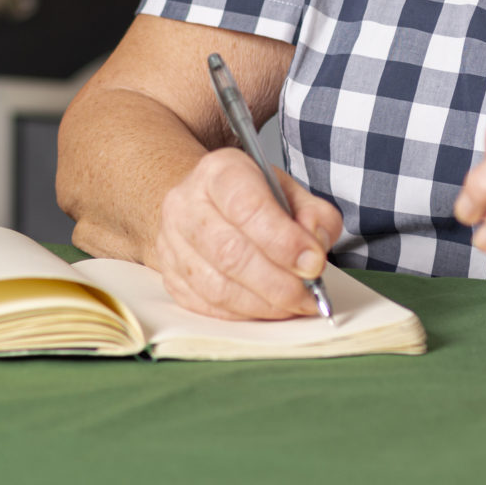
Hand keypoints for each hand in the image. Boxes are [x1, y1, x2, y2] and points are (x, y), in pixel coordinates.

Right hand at [152, 148, 343, 320]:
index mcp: (219, 172)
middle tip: (310, 294)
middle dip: (278, 282)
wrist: (205, 204)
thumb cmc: (250, 198)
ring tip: (294, 305)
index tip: (314, 263)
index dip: (284, 241)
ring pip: (217, 286)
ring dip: (264, 304)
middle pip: (230, 252)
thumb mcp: (289, 190)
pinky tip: (268, 307)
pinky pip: (208, 306)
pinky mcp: (170, 276)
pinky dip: (244, 314)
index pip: (248, 207)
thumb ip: (313, 215)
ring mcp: (171, 242)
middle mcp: (186, 203)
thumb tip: (315, 249)